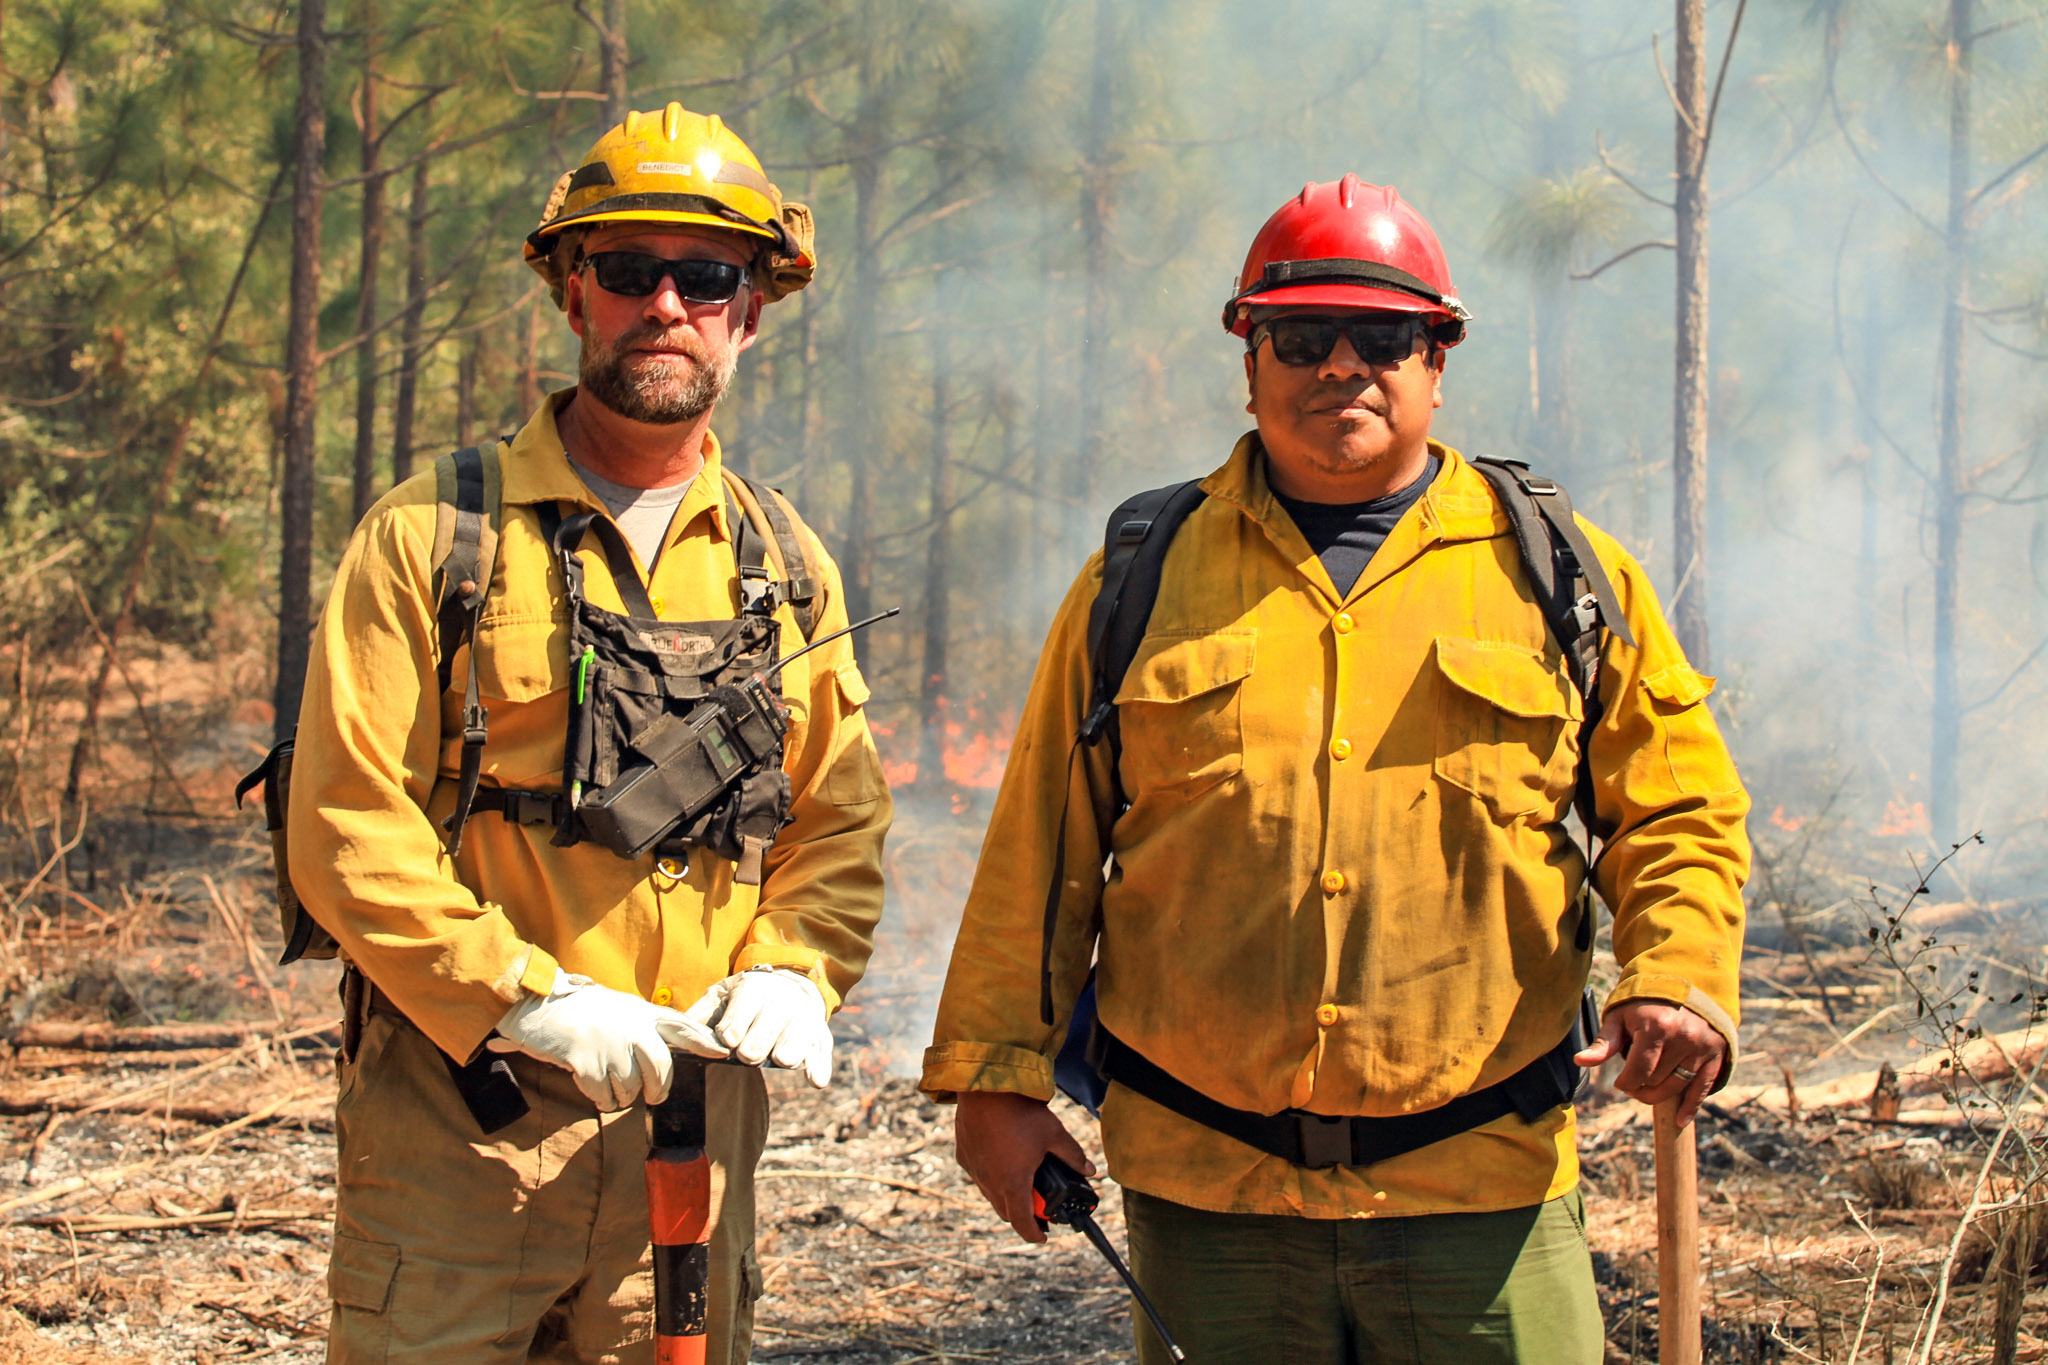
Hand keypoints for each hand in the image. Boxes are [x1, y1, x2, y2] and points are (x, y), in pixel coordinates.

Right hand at [486, 973, 693, 1110]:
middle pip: (661, 1068)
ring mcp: (610, 1044)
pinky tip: (593, 1088)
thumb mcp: (620, 1009)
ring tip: (609, 1084)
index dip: (704, 1041)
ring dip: (622, 1095)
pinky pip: (605, 1095)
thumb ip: (644, 1026)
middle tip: (653, 1097)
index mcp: (642, 1013)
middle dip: (658, 1089)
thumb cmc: (582, 1011)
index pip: (682, 1026)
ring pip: (632, 1087)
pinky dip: (601, 1099)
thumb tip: (667, 1054)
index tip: (722, 1052)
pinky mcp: (587, 1062)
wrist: (539, 1007)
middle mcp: (631, 1027)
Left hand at [668, 967, 832, 1087]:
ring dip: (790, 1048)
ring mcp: (803, 1016)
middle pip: (771, 1024)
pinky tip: (816, 1080)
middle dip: (759, 1041)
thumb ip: (699, 1015)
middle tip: (748, 1055)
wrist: (787, 985)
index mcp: (753, 989)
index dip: (735, 1026)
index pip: (744, 1009)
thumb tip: (674, 1035)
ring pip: (799, 1034)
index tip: (729, 1041)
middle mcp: (781, 1000)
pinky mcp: (818, 1033)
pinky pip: (821, 1050)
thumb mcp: (721, 997)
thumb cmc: (744, 999)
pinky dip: (819, 1065)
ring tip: (782, 1060)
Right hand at [954, 1091, 1094, 1243]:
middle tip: (1038, 1208)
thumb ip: (1073, 1156)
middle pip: (1006, 1212)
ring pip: (990, 1195)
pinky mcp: (964, 1155)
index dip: (1034, 1234)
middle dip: (1022, 1215)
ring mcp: (974, 1169)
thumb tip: (1090, 1170)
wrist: (985, 1086)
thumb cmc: (1020, 1111)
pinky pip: (979, 1176)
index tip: (1043, 1236)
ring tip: (1022, 1183)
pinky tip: (1003, 1161)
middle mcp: (990, 1181)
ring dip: (1006, 1196)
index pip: (1022, 1222)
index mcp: (1013, 1181)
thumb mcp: (1054, 1134)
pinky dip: (992, 1177)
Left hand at [1574, 999, 1727, 1128]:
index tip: (1619, 1083)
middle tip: (1633, 1082)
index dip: (1625, 1083)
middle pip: (1656, 1081)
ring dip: (1659, 1094)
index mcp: (1656, 1027)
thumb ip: (1604, 1043)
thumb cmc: (1643, 1003)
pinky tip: (1680, 1120)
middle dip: (1640, 1086)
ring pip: (1676, 1087)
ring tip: (1647, 1088)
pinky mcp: (1716, 1053)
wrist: (1684, 984)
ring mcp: (1702, 1046)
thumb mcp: (1620, 1016)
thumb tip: (1580, 1061)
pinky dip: (1690, 1107)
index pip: (1638, 1072)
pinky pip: (1702, 1088)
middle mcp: (1683, 1037)